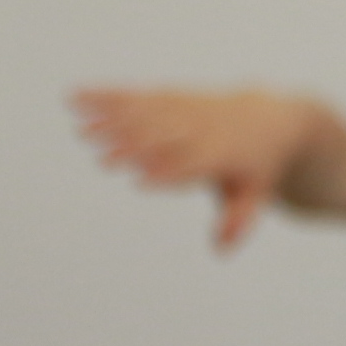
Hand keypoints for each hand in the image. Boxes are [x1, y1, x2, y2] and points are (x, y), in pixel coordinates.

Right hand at [73, 88, 345, 249]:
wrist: (270, 120)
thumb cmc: (259, 168)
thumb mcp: (256, 194)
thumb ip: (239, 220)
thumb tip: (221, 251)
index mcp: (225, 152)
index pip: (194, 163)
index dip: (168, 172)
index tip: (140, 182)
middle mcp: (202, 126)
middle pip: (164, 137)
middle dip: (134, 148)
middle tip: (103, 162)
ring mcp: (184, 108)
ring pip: (144, 111)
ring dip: (111, 120)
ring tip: (81, 133)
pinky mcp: (170, 95)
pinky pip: (136, 94)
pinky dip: (105, 95)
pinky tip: (74, 98)